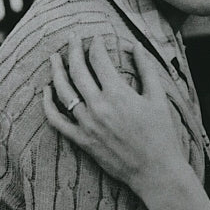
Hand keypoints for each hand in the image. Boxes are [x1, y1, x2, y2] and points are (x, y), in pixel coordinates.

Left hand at [43, 35, 186, 197]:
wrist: (156, 171)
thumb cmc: (162, 134)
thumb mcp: (158, 98)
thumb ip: (146, 68)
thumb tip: (137, 44)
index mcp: (118, 94)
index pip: (99, 60)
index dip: (96, 45)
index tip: (97, 37)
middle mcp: (98, 106)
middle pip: (78, 70)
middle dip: (74, 50)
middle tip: (73, 37)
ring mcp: (87, 124)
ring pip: (63, 91)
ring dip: (57, 71)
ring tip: (54, 57)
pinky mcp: (81, 140)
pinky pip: (57, 120)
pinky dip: (48, 104)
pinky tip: (46, 91)